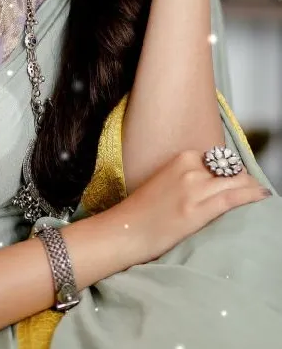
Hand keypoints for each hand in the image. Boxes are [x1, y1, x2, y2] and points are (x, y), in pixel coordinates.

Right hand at [113, 149, 269, 267]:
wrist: (125, 231)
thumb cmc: (143, 211)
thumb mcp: (166, 181)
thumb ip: (189, 176)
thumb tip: (213, 181)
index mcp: (182, 158)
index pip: (220, 160)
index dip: (233, 171)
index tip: (239, 181)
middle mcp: (190, 168)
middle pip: (231, 169)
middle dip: (245, 179)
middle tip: (252, 190)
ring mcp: (195, 188)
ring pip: (237, 181)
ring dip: (251, 188)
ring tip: (259, 194)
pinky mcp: (198, 210)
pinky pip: (233, 198)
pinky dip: (251, 196)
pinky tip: (262, 196)